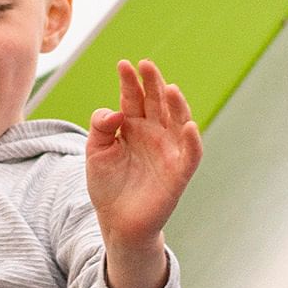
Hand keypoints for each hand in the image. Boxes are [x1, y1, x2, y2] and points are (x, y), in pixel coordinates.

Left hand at [86, 59, 200, 287]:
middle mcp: (154, 133)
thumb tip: (115, 112)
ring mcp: (169, 150)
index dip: (130, 81)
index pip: (133, 97)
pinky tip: (187, 125)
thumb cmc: (107, 185)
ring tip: (169, 88)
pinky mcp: (179, 172)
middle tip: (146, 65)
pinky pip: (191, 153)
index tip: (123, 64)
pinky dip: (192, 139)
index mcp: (133, 125)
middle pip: (157, 102)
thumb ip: (100, 127)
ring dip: (176, 104)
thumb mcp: (95, 151)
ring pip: (178, 120)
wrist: (116, 223)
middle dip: (153, 83)